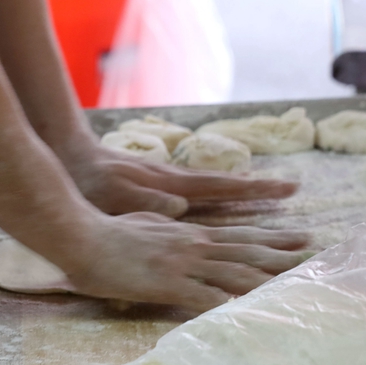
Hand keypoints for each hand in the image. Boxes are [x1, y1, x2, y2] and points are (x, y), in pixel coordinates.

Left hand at [58, 139, 299, 217]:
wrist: (71, 156)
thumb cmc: (90, 181)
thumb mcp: (113, 195)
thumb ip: (145, 201)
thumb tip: (180, 208)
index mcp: (172, 186)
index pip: (222, 187)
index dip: (255, 190)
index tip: (286, 188)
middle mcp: (176, 181)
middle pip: (227, 184)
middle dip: (260, 188)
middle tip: (294, 189)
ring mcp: (168, 182)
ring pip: (215, 186)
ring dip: (243, 191)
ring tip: (270, 194)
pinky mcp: (158, 186)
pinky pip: (199, 191)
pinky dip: (219, 193)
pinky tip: (223, 199)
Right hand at [66, 212, 309, 311]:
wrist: (82, 236)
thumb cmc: (105, 232)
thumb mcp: (143, 223)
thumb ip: (164, 225)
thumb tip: (177, 221)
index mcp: (189, 234)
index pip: (239, 235)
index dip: (270, 237)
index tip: (296, 236)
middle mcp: (194, 246)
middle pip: (248, 250)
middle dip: (283, 253)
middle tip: (315, 254)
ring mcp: (185, 264)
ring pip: (238, 273)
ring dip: (271, 278)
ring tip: (298, 282)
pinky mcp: (171, 284)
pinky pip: (209, 299)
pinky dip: (234, 307)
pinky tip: (255, 315)